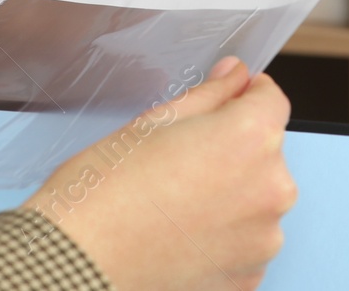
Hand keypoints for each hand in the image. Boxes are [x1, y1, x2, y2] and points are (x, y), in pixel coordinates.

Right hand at [26, 58, 295, 290]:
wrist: (77, 265)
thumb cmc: (103, 195)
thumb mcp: (153, 123)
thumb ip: (208, 96)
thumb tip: (234, 78)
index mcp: (250, 139)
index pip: (271, 99)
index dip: (244, 94)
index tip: (228, 99)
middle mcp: (270, 189)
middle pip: (265, 152)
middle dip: (233, 149)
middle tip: (181, 160)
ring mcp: (263, 239)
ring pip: (255, 199)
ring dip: (230, 195)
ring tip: (176, 203)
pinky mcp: (249, 276)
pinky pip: (246, 241)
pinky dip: (223, 236)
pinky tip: (181, 233)